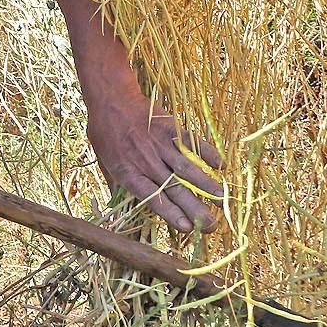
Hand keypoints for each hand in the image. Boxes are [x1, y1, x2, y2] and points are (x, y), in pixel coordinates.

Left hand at [86, 93, 224, 233]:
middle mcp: (147, 161)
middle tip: (211, 225)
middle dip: (194, 208)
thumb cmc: (105, 133)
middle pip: (174, 188)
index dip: (170, 213)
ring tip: (222, 200)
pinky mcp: (171, 128)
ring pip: (187, 168)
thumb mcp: (104, 163)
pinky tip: (221, 166)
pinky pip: (192, 143)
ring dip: (206, 185)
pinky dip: (207, 153)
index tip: (186, 228)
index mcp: (129, 172)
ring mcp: (161, 144)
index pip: (152, 198)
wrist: (111, 99)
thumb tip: (121, 211)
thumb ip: (118, 186)